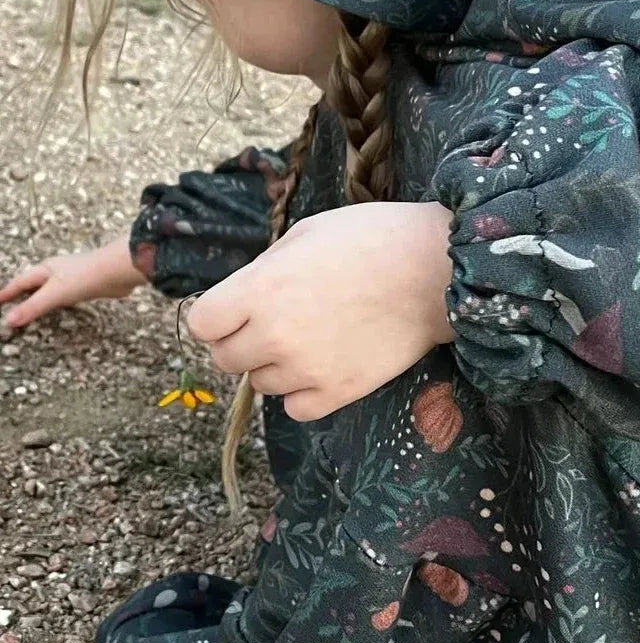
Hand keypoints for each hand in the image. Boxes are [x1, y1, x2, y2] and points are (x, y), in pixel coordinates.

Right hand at [0, 235, 145, 329]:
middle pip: (34, 283)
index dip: (7, 293)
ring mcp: (73, 276)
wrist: (118, 270)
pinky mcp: (88, 284)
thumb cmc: (86, 277)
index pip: (20, 282)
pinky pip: (67, 293)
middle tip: (10, 303)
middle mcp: (57, 271)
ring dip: (40, 297)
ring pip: (50, 288)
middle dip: (22, 293)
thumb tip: (9, 320)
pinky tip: (63, 304)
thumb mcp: (54, 294)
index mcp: (45, 270)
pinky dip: (58, 300)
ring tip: (33, 305)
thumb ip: (33, 307)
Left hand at [187, 200, 455, 421]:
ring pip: (262, 384)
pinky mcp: (338, 391)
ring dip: (277, 366)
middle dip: (244, 341)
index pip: (202, 324)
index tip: (238, 309)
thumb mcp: (305, 234)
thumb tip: (245, 297)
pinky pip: (296, 408)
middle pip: (226, 359)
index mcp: (259, 289)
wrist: (434, 269)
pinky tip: (325, 365)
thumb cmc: (371, 238)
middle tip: (278, 323)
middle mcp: (274, 334)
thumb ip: (265, 270)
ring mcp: (305, 367)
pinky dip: (304, 392)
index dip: (218, 316)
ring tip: (313, 339)